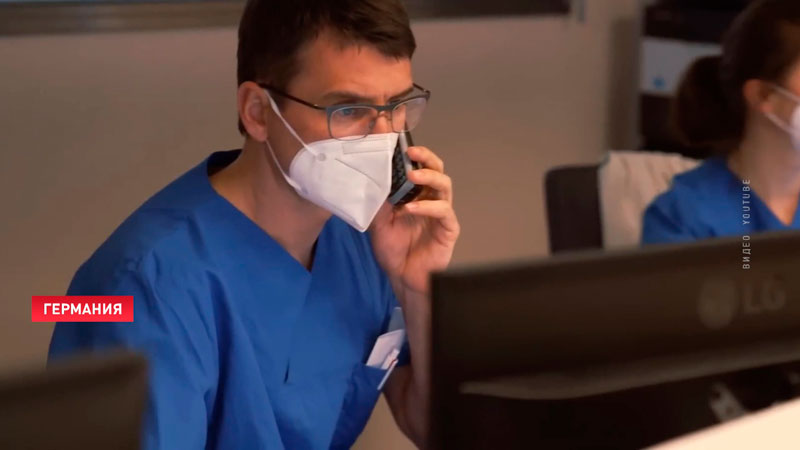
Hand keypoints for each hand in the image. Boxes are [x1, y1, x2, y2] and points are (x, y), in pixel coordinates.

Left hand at [370, 146, 459, 295]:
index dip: (413, 156)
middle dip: (426, 158)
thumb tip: (371, 176)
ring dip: (429, 177)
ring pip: (445, 186)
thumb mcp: (378, 222)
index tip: (398, 145)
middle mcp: (431, 200)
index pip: (419, 168)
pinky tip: (410, 209)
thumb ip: (378, 201)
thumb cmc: (393, 251)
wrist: (402, 278)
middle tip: (411, 154)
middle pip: (437, 170)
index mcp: (416, 196)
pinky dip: (427, 207)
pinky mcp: (448, 229)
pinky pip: (443, 211)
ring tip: (413, 176)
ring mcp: (441, 214)